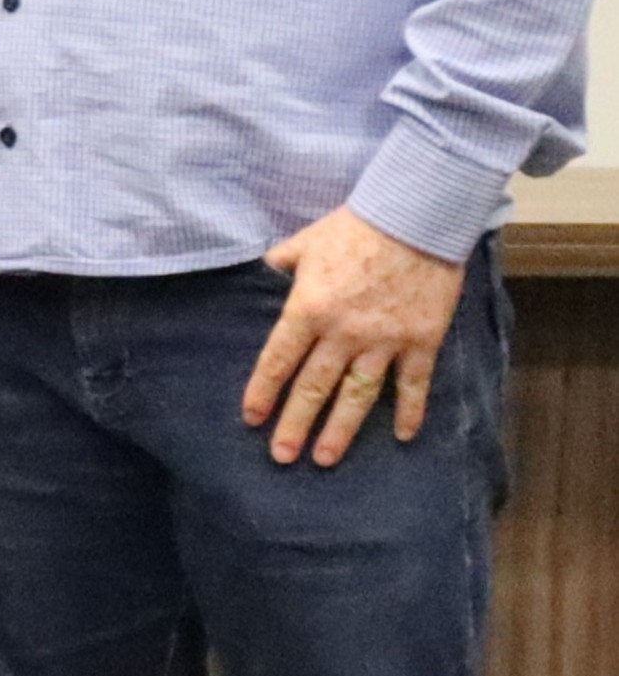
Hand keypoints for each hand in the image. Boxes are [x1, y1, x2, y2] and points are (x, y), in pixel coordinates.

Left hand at [245, 206, 468, 468]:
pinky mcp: (423, 340)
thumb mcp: (304, 242)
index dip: (263, 392)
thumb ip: (282, 264)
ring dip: (342, 430)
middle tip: (282, 456)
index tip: (252, 419)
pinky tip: (402, 435)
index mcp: (308, 309)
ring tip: (325, 458)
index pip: (278, 360)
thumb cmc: (356, 227)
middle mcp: (343, 332)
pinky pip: (414, 383)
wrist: (417, 216)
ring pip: (359, 395)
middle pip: (314, 387)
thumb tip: (266, 273)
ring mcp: (385, 340)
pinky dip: (410, 410)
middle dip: (295, 424)